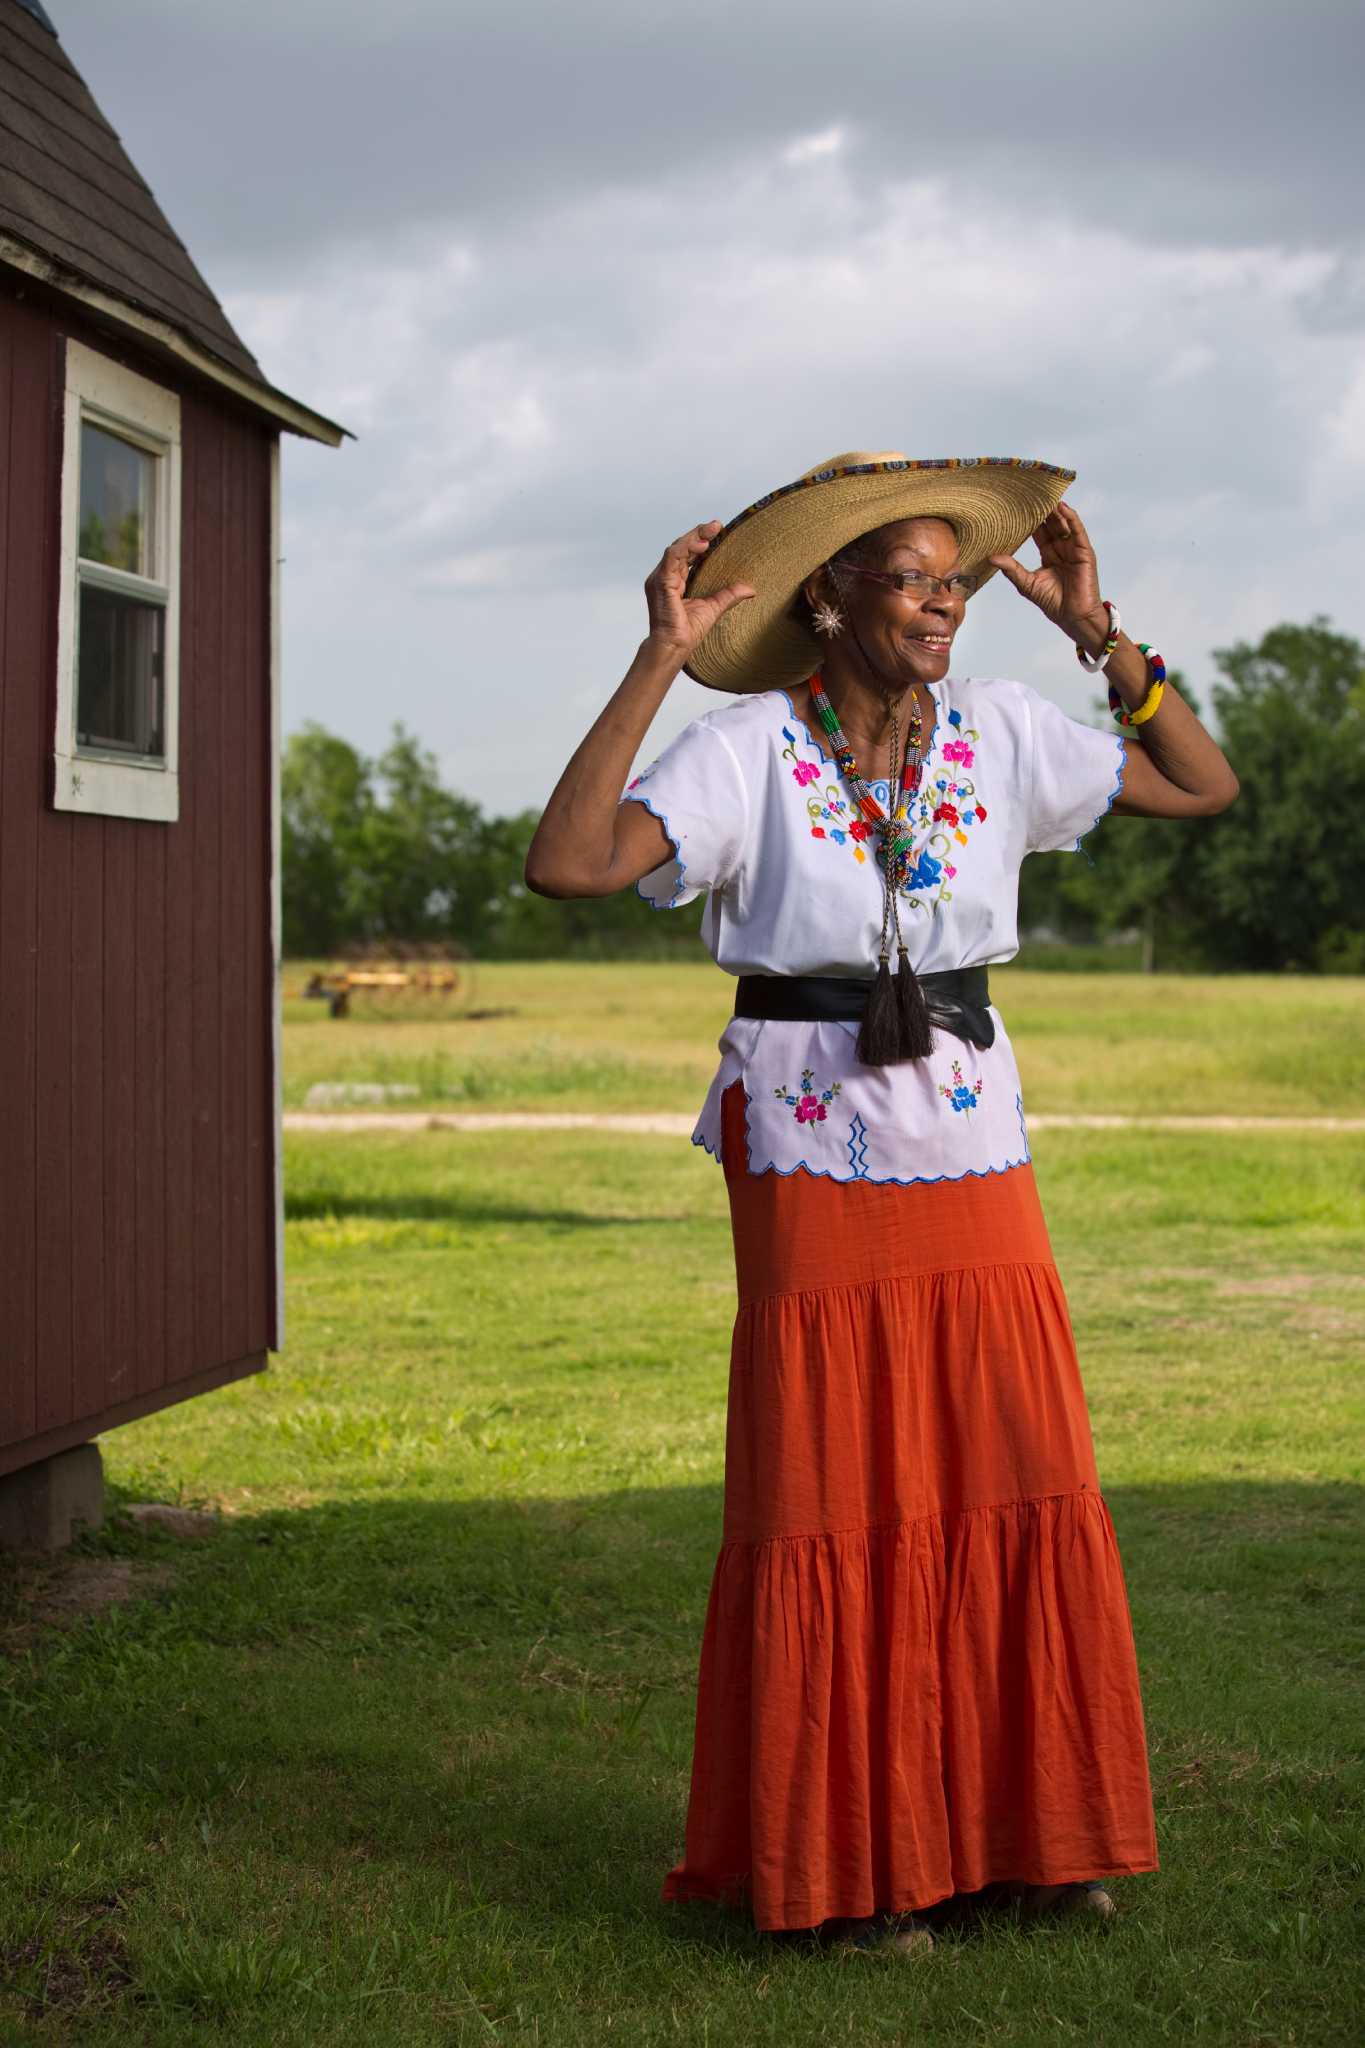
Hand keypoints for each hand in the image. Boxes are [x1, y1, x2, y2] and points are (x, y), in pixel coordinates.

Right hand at [644, 521, 753, 658]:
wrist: (675, 646)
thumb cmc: (687, 631)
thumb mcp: (714, 607)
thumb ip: (729, 595)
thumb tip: (750, 589)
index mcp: (675, 580)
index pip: (687, 554)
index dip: (700, 540)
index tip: (718, 530)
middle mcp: (665, 577)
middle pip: (681, 547)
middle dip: (698, 534)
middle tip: (717, 525)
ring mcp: (660, 579)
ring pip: (676, 548)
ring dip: (693, 537)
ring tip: (711, 532)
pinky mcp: (661, 582)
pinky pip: (671, 557)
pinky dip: (685, 548)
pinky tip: (701, 545)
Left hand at [988, 501, 1107, 647]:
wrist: (1073, 616)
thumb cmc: (1053, 602)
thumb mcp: (1027, 583)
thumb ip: (1011, 569)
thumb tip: (991, 557)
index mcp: (1049, 554)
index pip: (1039, 533)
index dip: (1029, 520)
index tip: (1017, 507)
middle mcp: (1062, 549)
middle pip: (1051, 525)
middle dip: (1042, 511)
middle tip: (1030, 495)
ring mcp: (1074, 549)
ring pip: (1064, 525)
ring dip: (1055, 511)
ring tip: (1044, 496)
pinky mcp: (1084, 552)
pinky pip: (1078, 531)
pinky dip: (1071, 519)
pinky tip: (1062, 508)